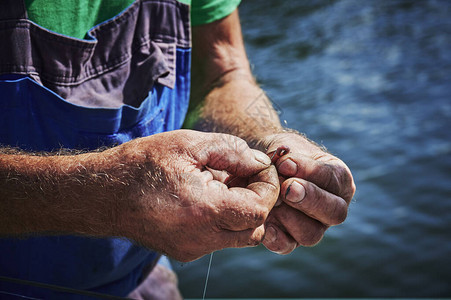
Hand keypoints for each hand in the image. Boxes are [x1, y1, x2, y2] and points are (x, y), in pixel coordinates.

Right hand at [113, 130, 278, 261]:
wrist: (104, 194)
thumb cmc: (143, 164)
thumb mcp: (189, 144)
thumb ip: (232, 151)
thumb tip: (260, 161)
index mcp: (205, 210)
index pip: (260, 209)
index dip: (268, 187)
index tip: (259, 167)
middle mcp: (202, 237)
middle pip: (254, 227)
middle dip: (258, 200)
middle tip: (244, 174)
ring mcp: (193, 248)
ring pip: (238, 236)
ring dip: (241, 209)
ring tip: (222, 181)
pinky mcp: (184, 250)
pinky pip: (218, 238)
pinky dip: (223, 218)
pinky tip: (207, 195)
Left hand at [258, 132, 355, 253]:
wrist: (263, 166)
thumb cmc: (281, 155)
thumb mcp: (288, 148)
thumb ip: (290, 158)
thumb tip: (285, 169)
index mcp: (339, 180)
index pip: (333, 179)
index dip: (310, 172)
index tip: (285, 164)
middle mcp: (332, 207)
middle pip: (334, 213)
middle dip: (309, 199)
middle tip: (286, 188)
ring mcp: (314, 227)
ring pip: (311, 234)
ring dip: (290, 218)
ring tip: (272, 202)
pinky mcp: (292, 240)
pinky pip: (287, 246)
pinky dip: (276, 238)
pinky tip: (265, 225)